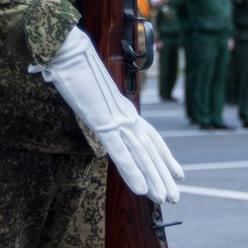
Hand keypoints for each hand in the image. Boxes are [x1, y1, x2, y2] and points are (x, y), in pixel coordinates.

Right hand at [35, 28, 182, 204]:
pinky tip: (141, 190)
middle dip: (163, 175)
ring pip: (141, 155)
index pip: (150, 136)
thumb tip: (81, 101)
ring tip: (166, 198)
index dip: (165, 156)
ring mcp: (115, 118)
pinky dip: (132, 171)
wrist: (68, 49)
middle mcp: (125, 114)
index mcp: (122, 107)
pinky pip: (120, 152)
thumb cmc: (72, 64)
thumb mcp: (86, 89)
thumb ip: (90, 99)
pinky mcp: (103, 122)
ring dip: (155, 179)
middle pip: (150, 149)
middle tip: (174, 196)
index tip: (179, 172)